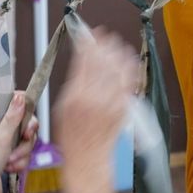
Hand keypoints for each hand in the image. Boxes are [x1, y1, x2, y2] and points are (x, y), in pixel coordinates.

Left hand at [0, 92, 37, 192]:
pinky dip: (20, 162)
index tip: (29, 106)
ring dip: (22, 152)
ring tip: (10, 160)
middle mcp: (1, 130)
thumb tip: (20, 96)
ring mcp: (6, 145)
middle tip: (25, 137)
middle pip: (24, 120)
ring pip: (27, 140)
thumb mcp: (1, 137)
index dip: (20, 100)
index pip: (8, 100)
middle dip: (27, 132)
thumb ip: (13, 117)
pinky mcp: (11, 158)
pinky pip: (26, 155)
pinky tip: (10, 168)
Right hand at [55, 28, 139, 166]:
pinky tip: (131, 60)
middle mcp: (94, 97)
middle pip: (102, 62)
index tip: (90, 35)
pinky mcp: (123, 107)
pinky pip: (130, 83)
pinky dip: (131, 68)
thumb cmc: (72, 136)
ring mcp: (111, 102)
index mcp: (75, 95)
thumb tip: (81, 62)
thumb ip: (73, 83)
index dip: (89, 44)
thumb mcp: (62, 107)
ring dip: (119, 53)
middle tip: (105, 35)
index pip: (84, 61)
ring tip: (118, 43)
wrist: (88, 157)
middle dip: (105, 45)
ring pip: (118, 70)